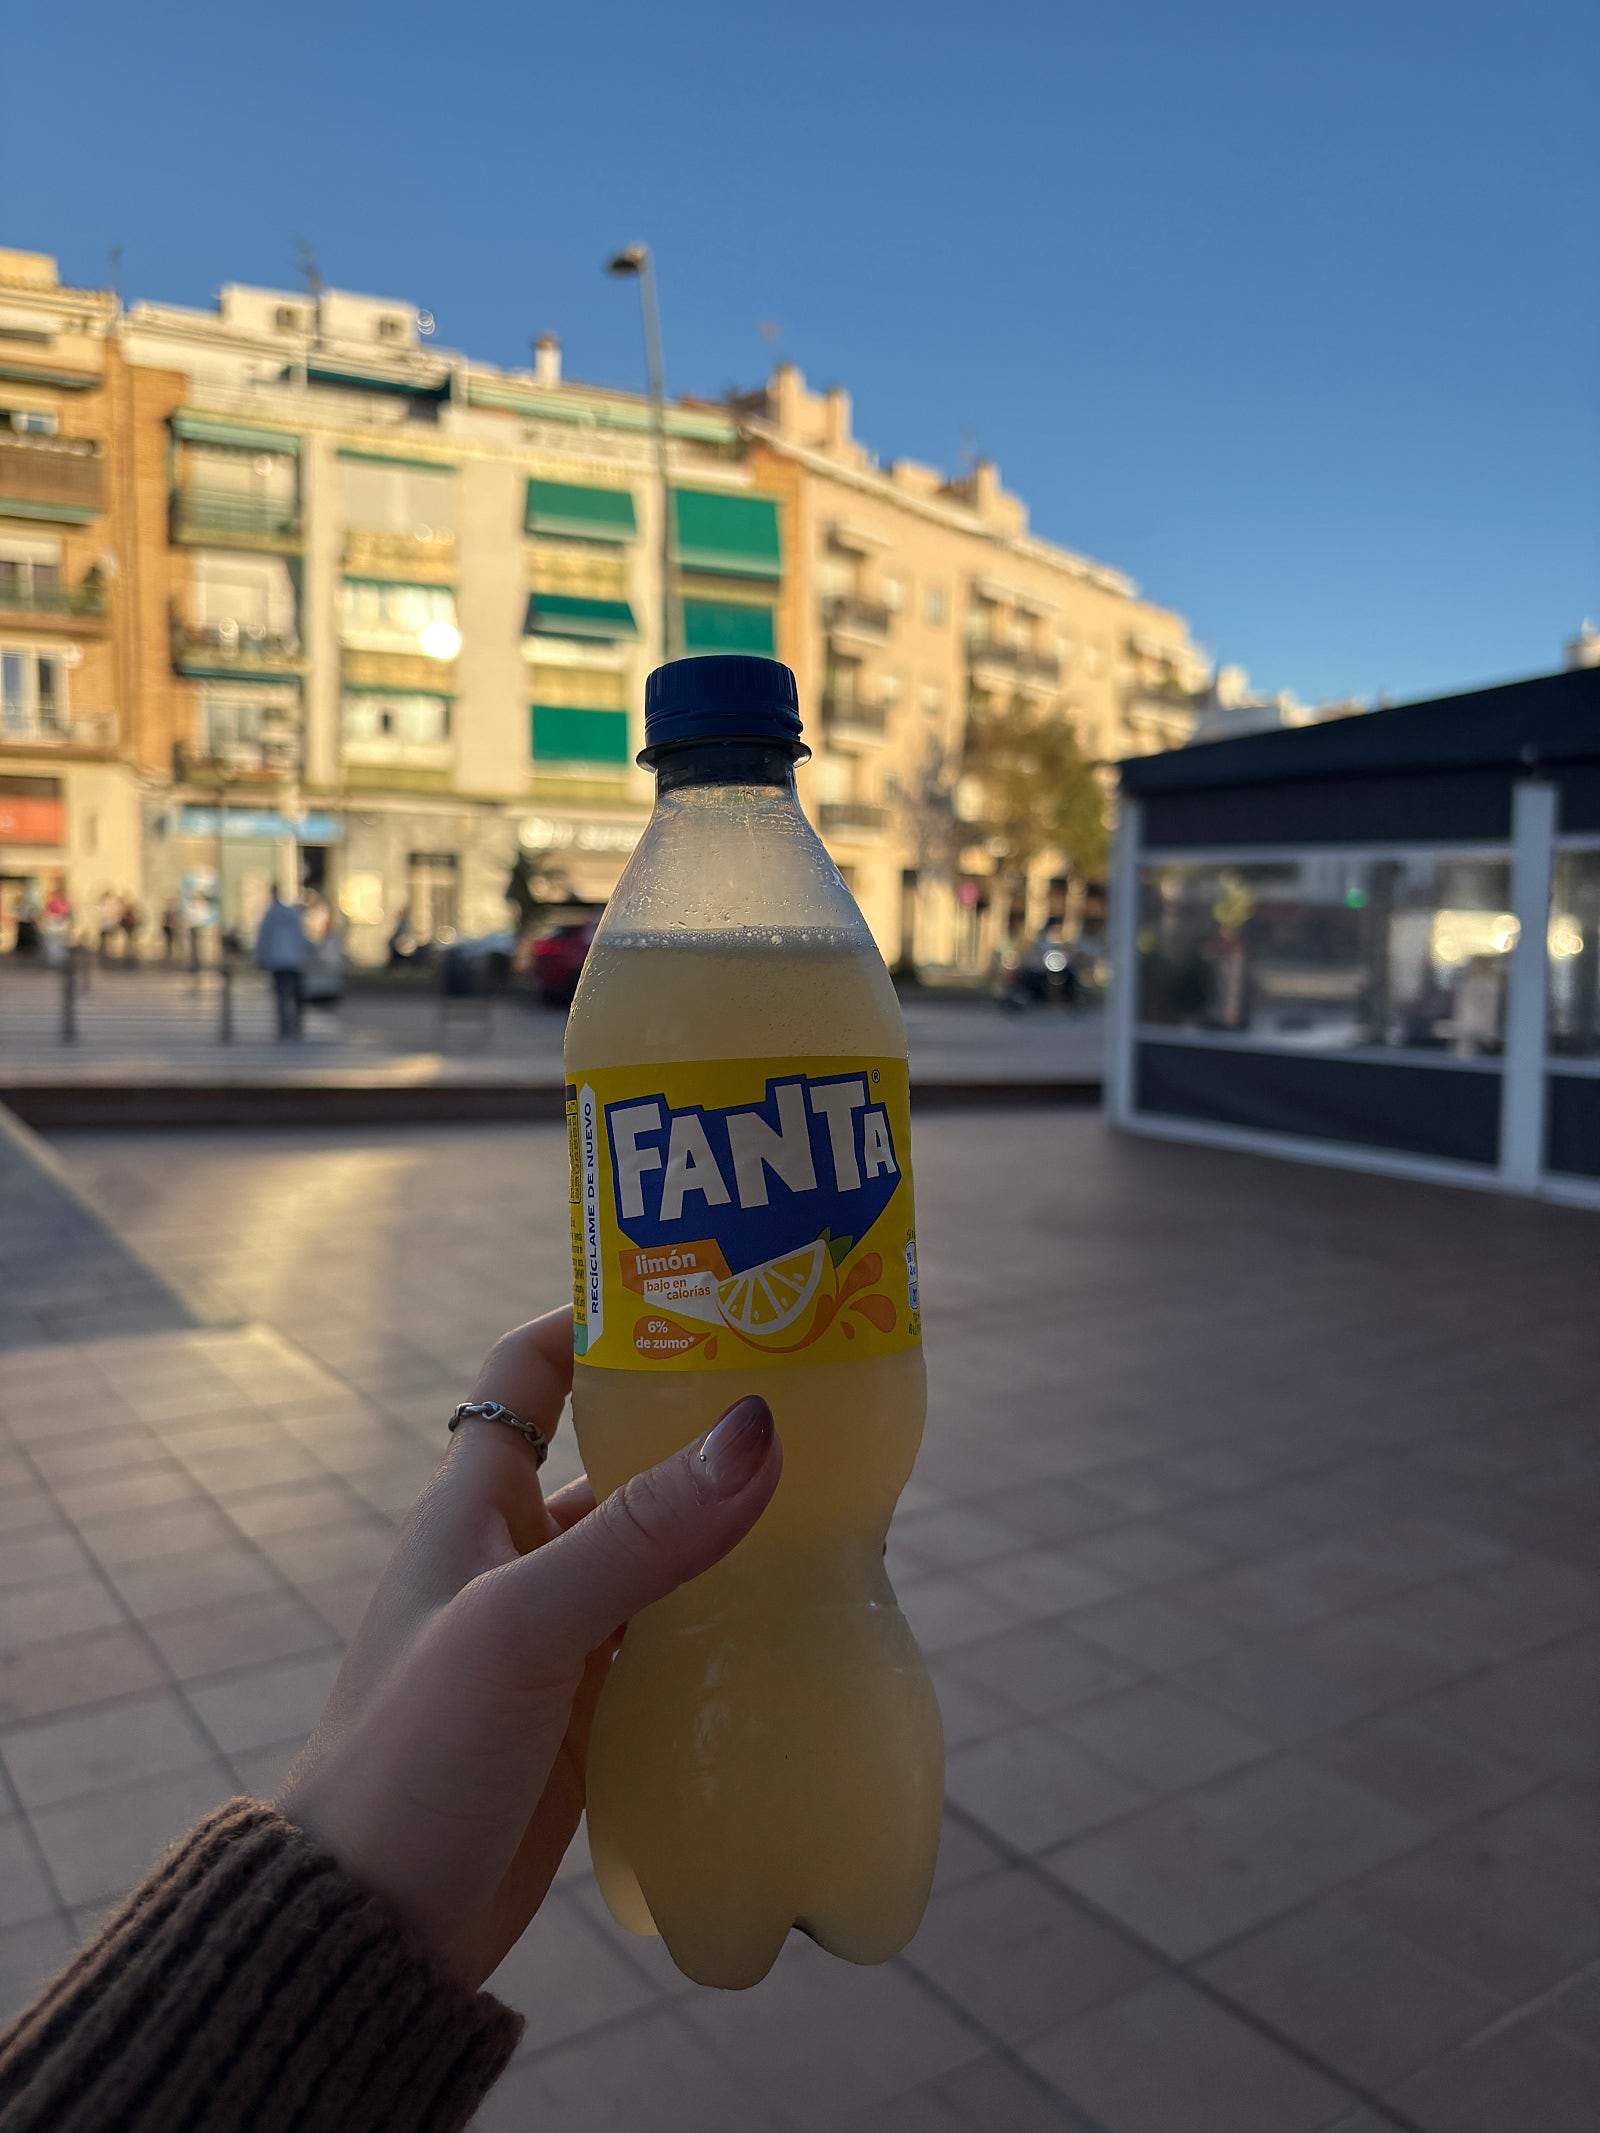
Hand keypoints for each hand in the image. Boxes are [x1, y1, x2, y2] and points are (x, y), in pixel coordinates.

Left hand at [275, 1308, 779, 1987]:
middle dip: (695, 1423)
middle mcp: (516, 1554)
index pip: (529, 1370)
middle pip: (615, 1454)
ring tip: (828, 1498)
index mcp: (473, 1505)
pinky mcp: (588, 1710)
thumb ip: (639, 1538)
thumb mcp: (522, 1629)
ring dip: (722, 1525)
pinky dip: (724, 1616)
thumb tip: (757, 1432)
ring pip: (655, 1549)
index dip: (595, 1320)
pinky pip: (670, 1635)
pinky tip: (792, 1615)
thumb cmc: (414, 1756)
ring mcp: (555, 1635)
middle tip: (805, 1396)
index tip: (693, 1293)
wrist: (372, 1929)